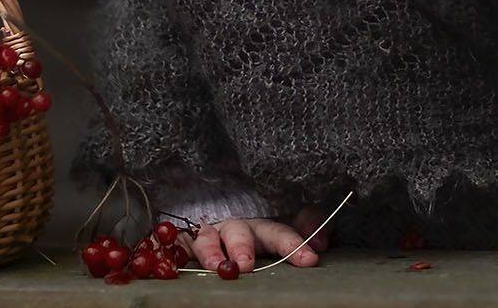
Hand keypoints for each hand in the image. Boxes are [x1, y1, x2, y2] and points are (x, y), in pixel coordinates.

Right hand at [181, 206, 327, 271]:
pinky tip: (173, 258)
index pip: (278, 232)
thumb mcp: (280, 238)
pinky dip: (174, 249)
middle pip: (238, 230)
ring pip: (206, 237)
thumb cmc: (252, 244)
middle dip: (244, 246)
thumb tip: (323, 239)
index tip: (309, 259)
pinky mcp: (182, 246)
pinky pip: (176, 245)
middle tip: (247, 265)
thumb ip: (303, 230)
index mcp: (259, 229)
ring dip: (211, 251)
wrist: (216, 238)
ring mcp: (206, 237)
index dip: (293, 243)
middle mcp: (232, 230)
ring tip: (216, 267)